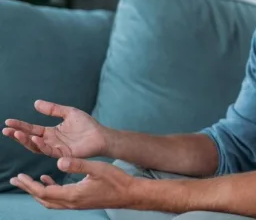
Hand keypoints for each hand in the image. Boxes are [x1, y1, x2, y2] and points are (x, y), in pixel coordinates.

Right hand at [2, 100, 108, 158]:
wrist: (101, 135)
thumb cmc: (87, 125)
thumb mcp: (69, 113)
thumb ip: (53, 109)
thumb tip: (36, 103)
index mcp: (51, 133)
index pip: (32, 129)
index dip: (20, 126)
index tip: (8, 122)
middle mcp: (51, 142)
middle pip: (30, 139)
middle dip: (18, 135)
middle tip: (6, 130)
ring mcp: (56, 149)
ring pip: (36, 147)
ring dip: (26, 140)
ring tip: (17, 133)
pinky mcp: (64, 154)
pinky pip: (49, 151)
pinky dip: (41, 145)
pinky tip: (35, 138)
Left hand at [10, 158, 134, 209]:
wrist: (129, 194)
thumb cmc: (116, 180)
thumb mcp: (98, 168)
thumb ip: (78, 165)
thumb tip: (59, 162)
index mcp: (73, 194)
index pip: (44, 192)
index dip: (29, 185)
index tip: (19, 177)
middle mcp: (71, 202)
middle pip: (43, 199)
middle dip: (28, 189)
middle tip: (17, 180)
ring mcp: (76, 204)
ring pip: (49, 201)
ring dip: (37, 192)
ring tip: (29, 181)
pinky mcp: (80, 202)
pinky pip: (58, 200)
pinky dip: (49, 191)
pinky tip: (50, 180)